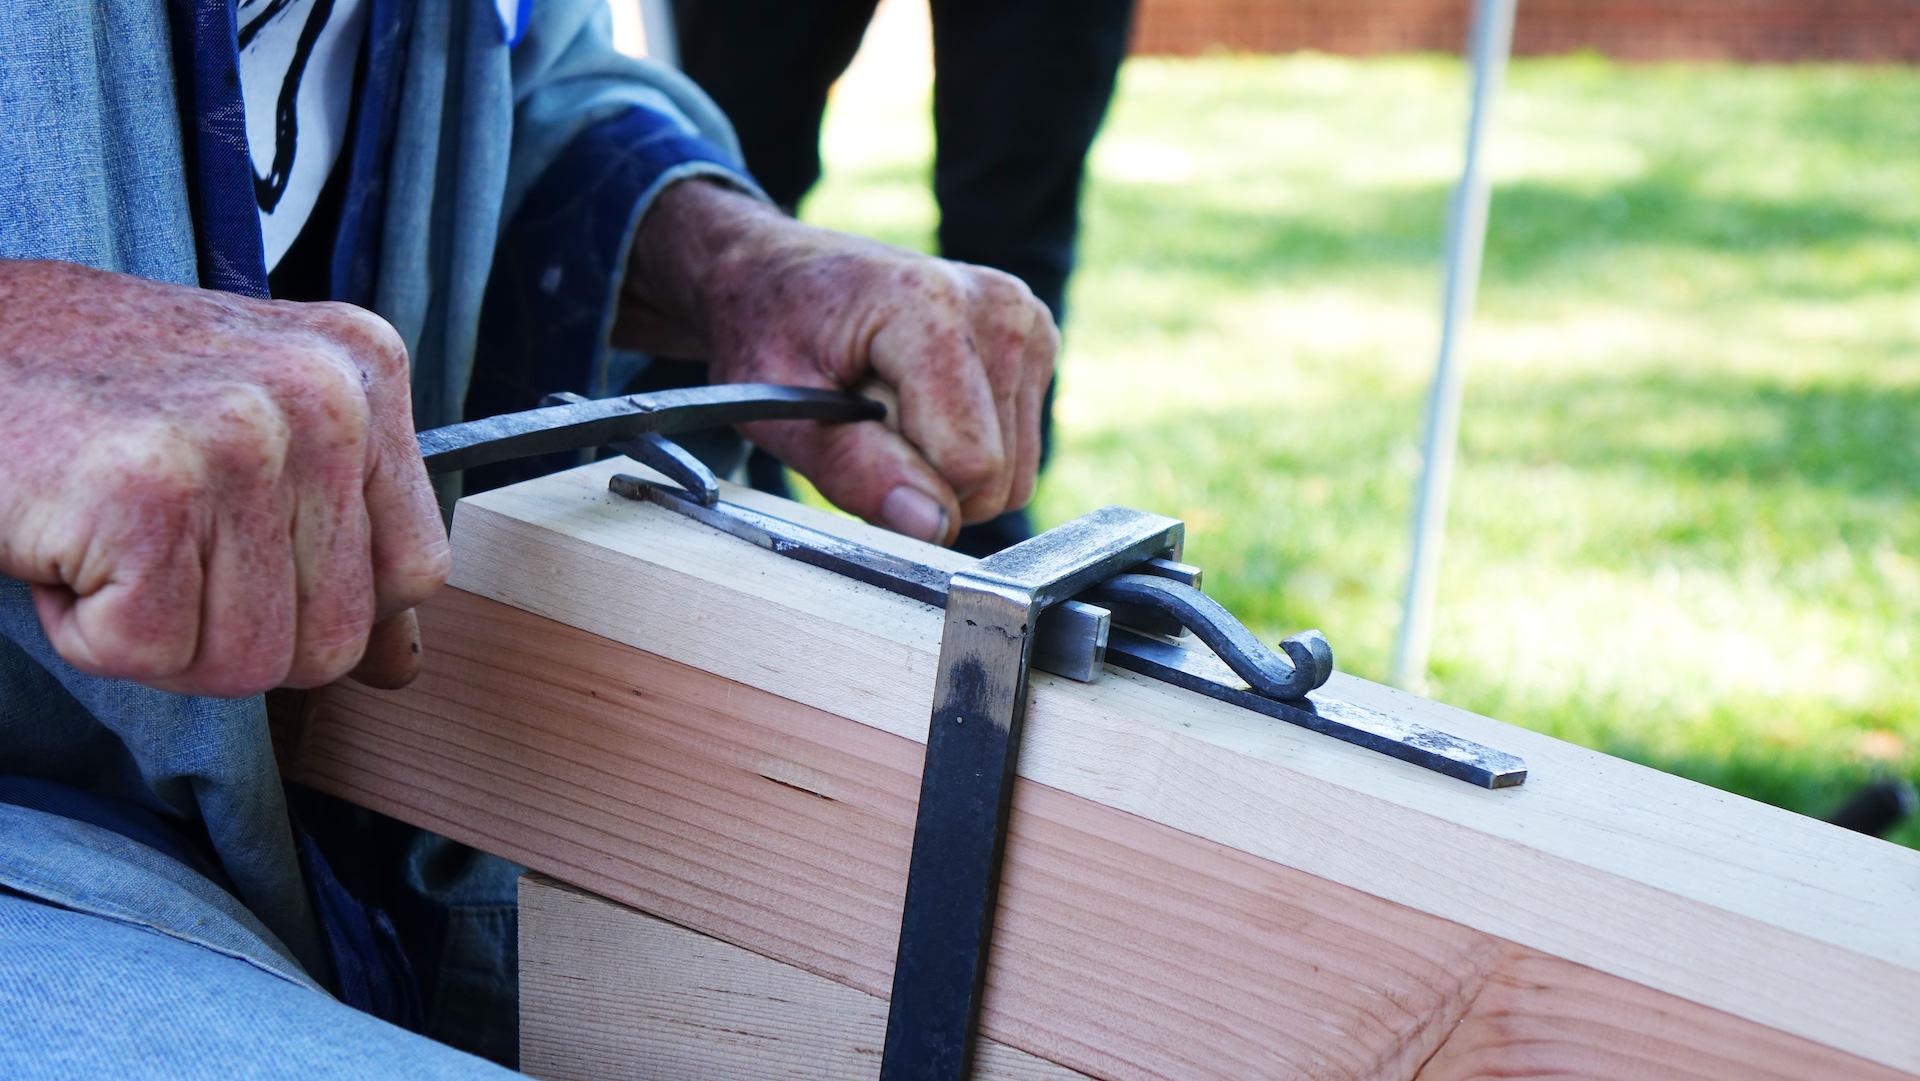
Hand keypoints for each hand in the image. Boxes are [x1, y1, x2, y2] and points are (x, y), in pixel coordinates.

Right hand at [0, 260, 448, 696]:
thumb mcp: (250, 435)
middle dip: (232, 633)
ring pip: (250, 662)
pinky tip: (68, 542)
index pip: (416, 571)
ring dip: (157, 634)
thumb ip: (339, 543)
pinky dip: (86, 630)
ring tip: (111, 540)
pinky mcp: (152, 492)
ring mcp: (245, 440)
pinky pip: (151, 652)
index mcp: (363, 368)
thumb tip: (398, 666)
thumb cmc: (88, 390)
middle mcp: (326, 396)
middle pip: (337, 637)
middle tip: (156, 554)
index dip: (324, 603)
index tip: (245, 563)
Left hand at [615, 180, 1056, 544]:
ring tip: (890, 410)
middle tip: (867, 425)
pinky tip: (922, 402)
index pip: (969, 460)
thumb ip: (854, 470)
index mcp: (930, 306)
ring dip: (947, 468)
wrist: (778, 274)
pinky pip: (1018, 454)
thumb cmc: (767, 333)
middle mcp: (997, 305)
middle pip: (998, 476)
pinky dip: (968, 447)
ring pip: (1014, 476)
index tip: (852, 446)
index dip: (908, 488)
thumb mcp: (775, 410)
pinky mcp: (1036, 342)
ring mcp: (1026, 320)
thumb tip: (932, 526)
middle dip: (929, 480)